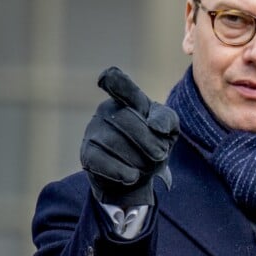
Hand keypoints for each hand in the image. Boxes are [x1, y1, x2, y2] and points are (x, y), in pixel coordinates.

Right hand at [80, 66, 179, 206]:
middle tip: (161, 154)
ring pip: (113, 142)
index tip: (105, 78)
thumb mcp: (168, 130)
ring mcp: (93, 131)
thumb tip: (155, 126)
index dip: (114, 81)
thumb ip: (167, 120)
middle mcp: (106, 110)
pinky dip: (119, 170)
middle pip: (125, 119)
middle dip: (149, 141)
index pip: (120, 85)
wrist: (137, 177)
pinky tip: (131, 177)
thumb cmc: (153, 145)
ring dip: (137, 159)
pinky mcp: (87, 154)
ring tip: (147, 168)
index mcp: (128, 100)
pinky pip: (100, 161)